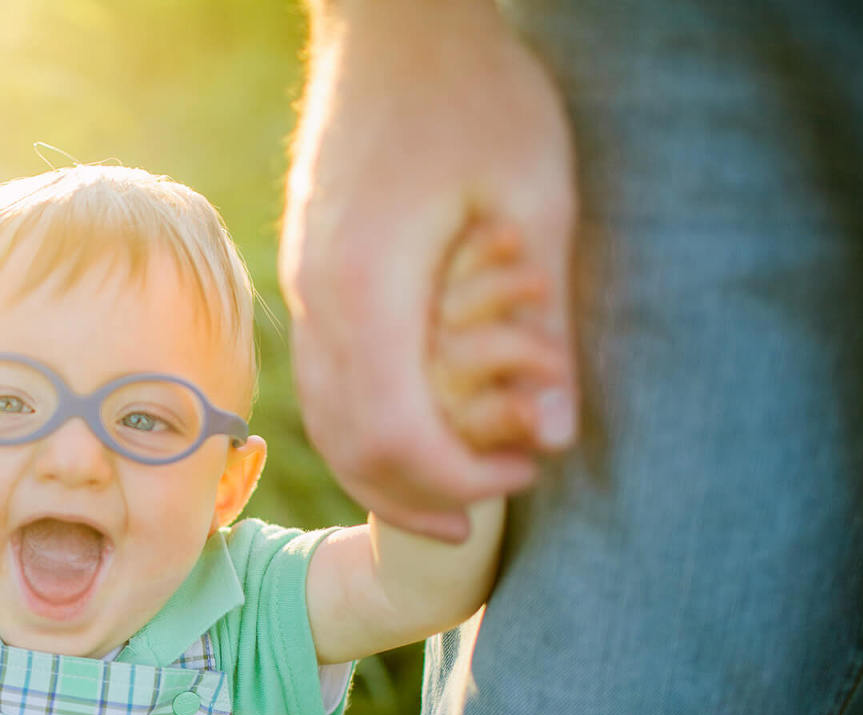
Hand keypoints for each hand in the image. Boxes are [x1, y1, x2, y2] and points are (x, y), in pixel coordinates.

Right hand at [280, 0, 577, 540]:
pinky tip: (408, 427)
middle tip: (480, 518)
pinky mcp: (308, 273)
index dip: (459, 473)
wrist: (388, 25)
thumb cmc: (473, 94)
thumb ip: (543, 319)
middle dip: (414, 491)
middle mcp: (318, 299)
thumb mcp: (535, 196)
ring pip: (322, 415)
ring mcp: (303, 286)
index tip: (524, 473)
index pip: (396, 429)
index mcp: (366, 285)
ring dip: (382, 465)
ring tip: (446, 487)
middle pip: (346, 438)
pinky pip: (320, 379)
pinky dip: (361, 424)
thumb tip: (559, 432)